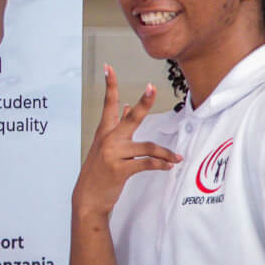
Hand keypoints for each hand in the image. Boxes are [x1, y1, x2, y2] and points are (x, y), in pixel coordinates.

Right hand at [72, 67, 181, 220]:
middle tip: (152, 87)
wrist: (88, 197)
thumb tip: (125, 106)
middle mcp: (108, 139)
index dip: (109, 85)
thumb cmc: (98, 171)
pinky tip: (168, 167)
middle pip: (130, 118)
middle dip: (142, 102)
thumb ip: (117, 126)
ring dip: (164, 153)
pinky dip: (159, 165)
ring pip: (146, 146)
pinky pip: (145, 164)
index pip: (107, 104)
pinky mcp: (119, 170)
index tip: (109, 67)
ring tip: (176, 158)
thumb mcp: (104, 146)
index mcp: (104, 132)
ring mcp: (113, 154)